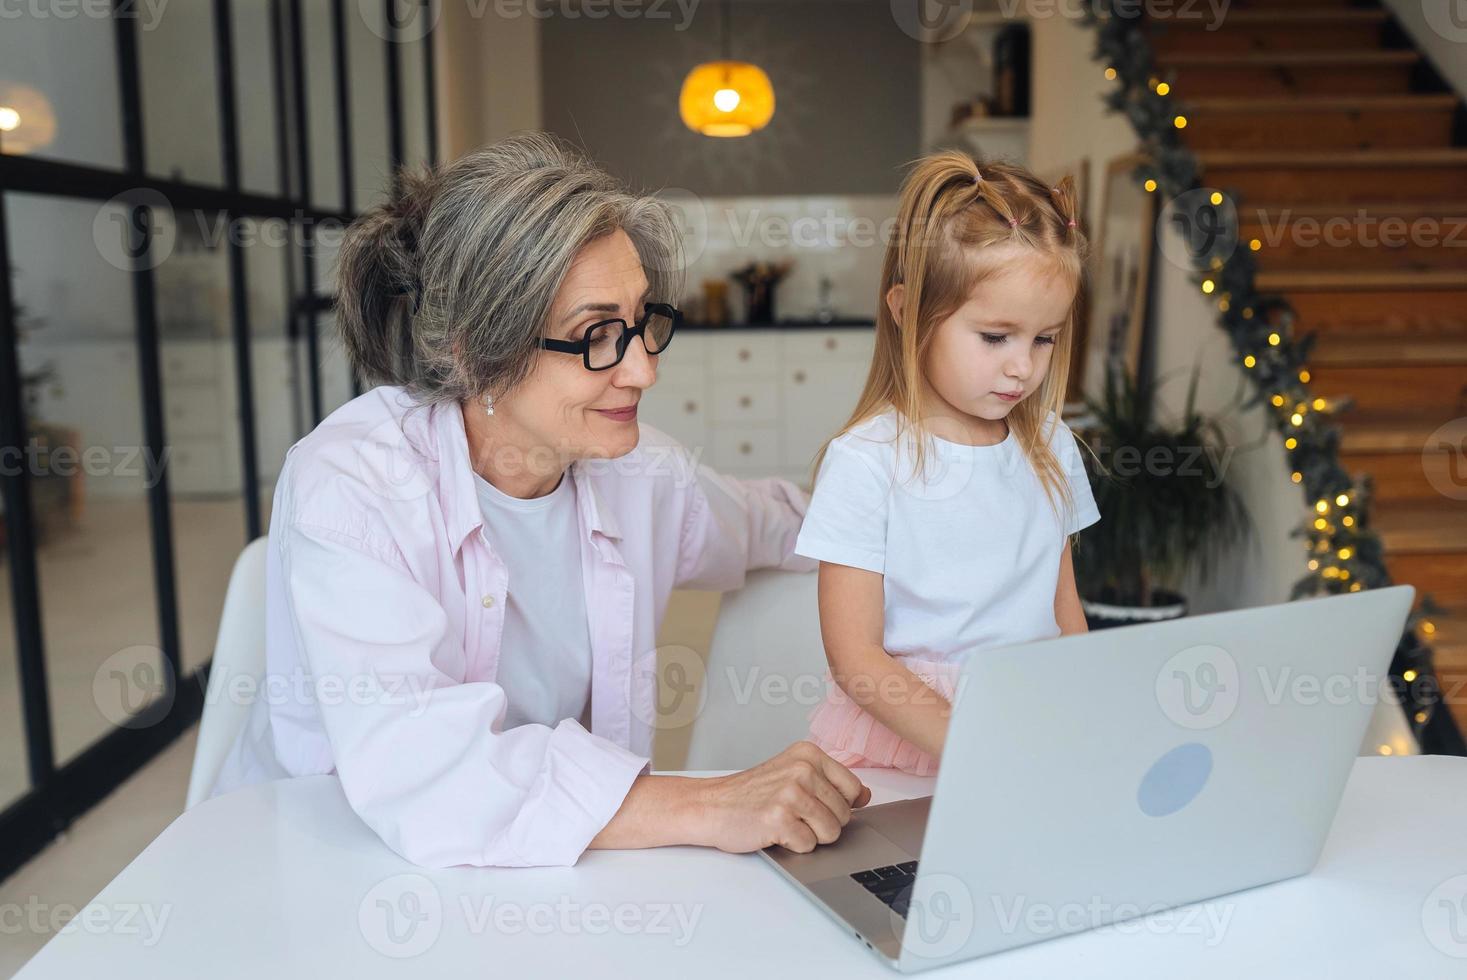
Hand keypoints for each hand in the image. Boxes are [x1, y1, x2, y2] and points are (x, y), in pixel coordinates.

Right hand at [690, 741, 871, 853]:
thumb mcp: (792, 773)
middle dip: (822, 823)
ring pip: (831, 833)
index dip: (839, 806)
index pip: (854, 789)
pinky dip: (792, 846)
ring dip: (808, 836)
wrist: (710, 805)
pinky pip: (809, 846)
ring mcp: (791, 793)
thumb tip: (866, 796)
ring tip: (785, 822)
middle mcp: (802, 769)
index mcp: (808, 754)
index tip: (814, 804)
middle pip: (844, 815)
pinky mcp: (780, 819)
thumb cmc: (751, 794)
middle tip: (792, 814)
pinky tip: (773, 831)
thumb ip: (830, 781)